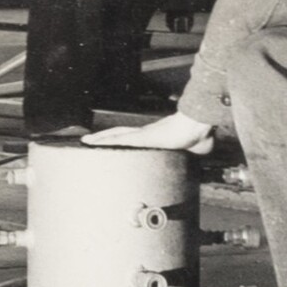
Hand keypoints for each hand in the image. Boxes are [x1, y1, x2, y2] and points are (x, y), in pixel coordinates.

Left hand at [81, 112, 214, 152]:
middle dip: (103, 137)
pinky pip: (122, 140)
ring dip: (100, 139)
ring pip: (116, 135)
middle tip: (88, 141)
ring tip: (86, 142)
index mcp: (155, 136)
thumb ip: (192, 154)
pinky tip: (98, 144)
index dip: (119, 138)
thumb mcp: (196, 150)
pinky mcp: (145, 137)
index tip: (109, 142)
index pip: (132, 136)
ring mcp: (144, 134)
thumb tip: (200, 160)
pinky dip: (109, 141)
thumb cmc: (199, 134)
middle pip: (119, 133)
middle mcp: (146, 133)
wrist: (200, 125)